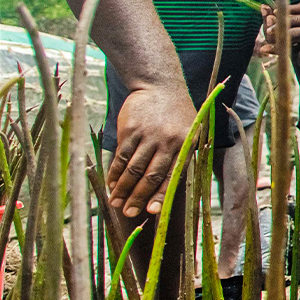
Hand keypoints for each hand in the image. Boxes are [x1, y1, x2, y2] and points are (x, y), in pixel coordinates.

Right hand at [107, 83, 199, 218]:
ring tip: (115, 203)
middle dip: (137, 197)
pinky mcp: (130, 128)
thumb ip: (178, 158)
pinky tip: (111, 184)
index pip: (171, 176)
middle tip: (127, 213)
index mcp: (184, 146)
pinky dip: (115, 172)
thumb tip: (164, 191)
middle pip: (149, 176)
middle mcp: (166, 142)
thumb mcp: (188, 133)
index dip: (159, 196)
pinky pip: (121, 155)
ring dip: (122, 189)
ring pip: (133, 168)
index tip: (150, 212)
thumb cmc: (176, 116)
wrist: (161, 86)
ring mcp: (147, 135)